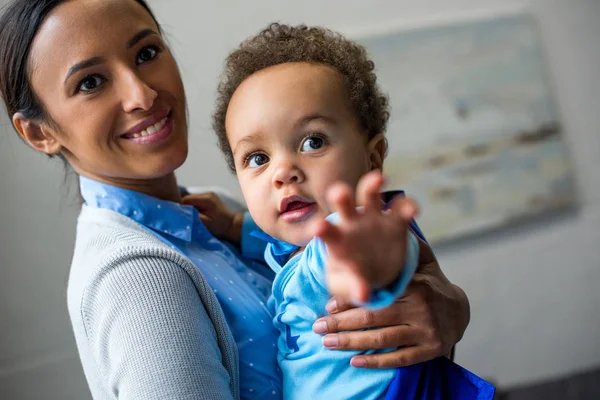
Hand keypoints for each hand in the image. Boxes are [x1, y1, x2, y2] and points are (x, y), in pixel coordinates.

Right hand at [181, 192, 243, 243]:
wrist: (232, 225)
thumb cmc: (219, 226)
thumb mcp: (204, 222)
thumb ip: (192, 216)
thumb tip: (180, 213)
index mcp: (206, 199)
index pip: (186, 199)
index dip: (179, 207)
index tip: (175, 215)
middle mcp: (207, 194)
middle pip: (188, 198)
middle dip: (183, 207)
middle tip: (179, 216)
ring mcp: (208, 195)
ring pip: (191, 199)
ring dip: (187, 207)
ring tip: (185, 215)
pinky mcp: (209, 198)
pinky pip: (196, 201)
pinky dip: (192, 206)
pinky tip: (191, 213)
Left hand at [312, 235, 469, 368]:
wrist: (461, 311)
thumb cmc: (431, 280)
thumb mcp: (423, 259)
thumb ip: (403, 244)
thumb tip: (386, 214)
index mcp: (415, 286)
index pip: (376, 294)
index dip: (349, 301)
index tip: (327, 306)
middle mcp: (420, 310)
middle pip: (373, 320)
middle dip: (341, 324)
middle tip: (317, 327)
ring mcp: (426, 333)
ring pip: (381, 341)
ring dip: (351, 343)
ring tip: (327, 343)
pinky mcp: (429, 351)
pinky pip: (398, 359)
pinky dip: (375, 362)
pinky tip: (354, 361)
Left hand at [313, 170, 417, 303]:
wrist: (374, 272)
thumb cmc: (352, 278)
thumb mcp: (347, 287)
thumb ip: (353, 288)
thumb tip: (365, 295)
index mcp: (337, 240)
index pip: (326, 233)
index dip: (323, 229)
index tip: (318, 228)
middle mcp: (353, 223)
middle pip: (344, 203)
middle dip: (341, 196)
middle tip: (340, 193)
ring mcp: (374, 219)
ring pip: (371, 195)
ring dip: (372, 185)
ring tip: (378, 179)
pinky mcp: (396, 222)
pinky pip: (402, 208)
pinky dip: (407, 205)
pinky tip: (413, 211)